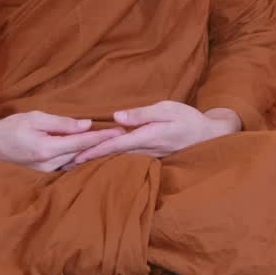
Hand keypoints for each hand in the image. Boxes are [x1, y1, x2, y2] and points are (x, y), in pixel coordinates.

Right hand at [0, 111, 123, 171]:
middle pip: (83, 155)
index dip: (102, 137)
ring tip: (114, 146)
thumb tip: (86, 125)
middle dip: (103, 147)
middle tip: (125, 138)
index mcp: (47, 148)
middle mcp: (49, 164)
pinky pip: (68, 166)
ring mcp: (46, 172)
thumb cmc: (10, 127)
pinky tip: (93, 154)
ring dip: (94, 155)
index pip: (82, 142)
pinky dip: (81, 159)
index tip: (120, 132)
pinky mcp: (44, 174)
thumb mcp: (35, 118)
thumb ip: (61, 123)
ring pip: (77, 163)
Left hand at [70, 101, 240, 164]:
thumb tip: (117, 118)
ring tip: (76, 165)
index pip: (116, 144)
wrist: (210, 136)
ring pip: (119, 160)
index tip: (75, 156)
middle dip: (90, 159)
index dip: (95, 150)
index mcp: (149, 136)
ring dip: (98, 162)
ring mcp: (149, 156)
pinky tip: (101, 163)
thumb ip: (143, 114)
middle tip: (65, 165)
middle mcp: (147, 150)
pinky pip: (128, 160)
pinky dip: (112, 161)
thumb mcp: (168, 108)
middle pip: (113, 156)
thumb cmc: (189, 118)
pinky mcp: (152, 157)